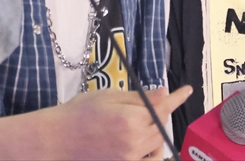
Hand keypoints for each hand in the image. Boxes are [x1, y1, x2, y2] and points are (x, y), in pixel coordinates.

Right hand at [48, 86, 191, 159]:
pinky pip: (148, 160)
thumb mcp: (108, 96)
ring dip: (156, 132)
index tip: (186, 90)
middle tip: (150, 106)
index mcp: (131, 119)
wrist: (58, 138)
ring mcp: (130, 158)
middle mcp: (135, 141)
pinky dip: (151, 153)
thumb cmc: (79, 113)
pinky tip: (144, 145)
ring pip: (157, 144)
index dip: (177, 98)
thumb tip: (163, 92)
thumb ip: (139, 97)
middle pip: (161, 126)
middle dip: (161, 113)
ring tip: (142, 124)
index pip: (163, 107)